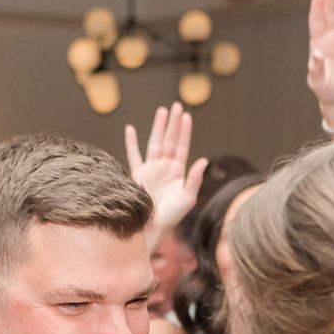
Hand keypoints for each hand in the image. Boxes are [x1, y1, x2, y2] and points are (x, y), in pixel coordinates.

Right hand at [124, 103, 208, 247]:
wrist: (152, 227)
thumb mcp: (188, 198)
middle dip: (173, 123)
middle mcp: (165, 167)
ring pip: (154, 143)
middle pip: (170, 140)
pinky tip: (130, 129)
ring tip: (162, 111)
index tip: (187, 116)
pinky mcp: (138, 174)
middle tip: (176, 105)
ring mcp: (151, 169)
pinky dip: (131, 142)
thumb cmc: (172, 216)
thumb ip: (195, 179)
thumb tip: (203, 161)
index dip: (185, 131)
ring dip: (158, 127)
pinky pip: (133, 155)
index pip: (182, 146)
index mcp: (178, 171)